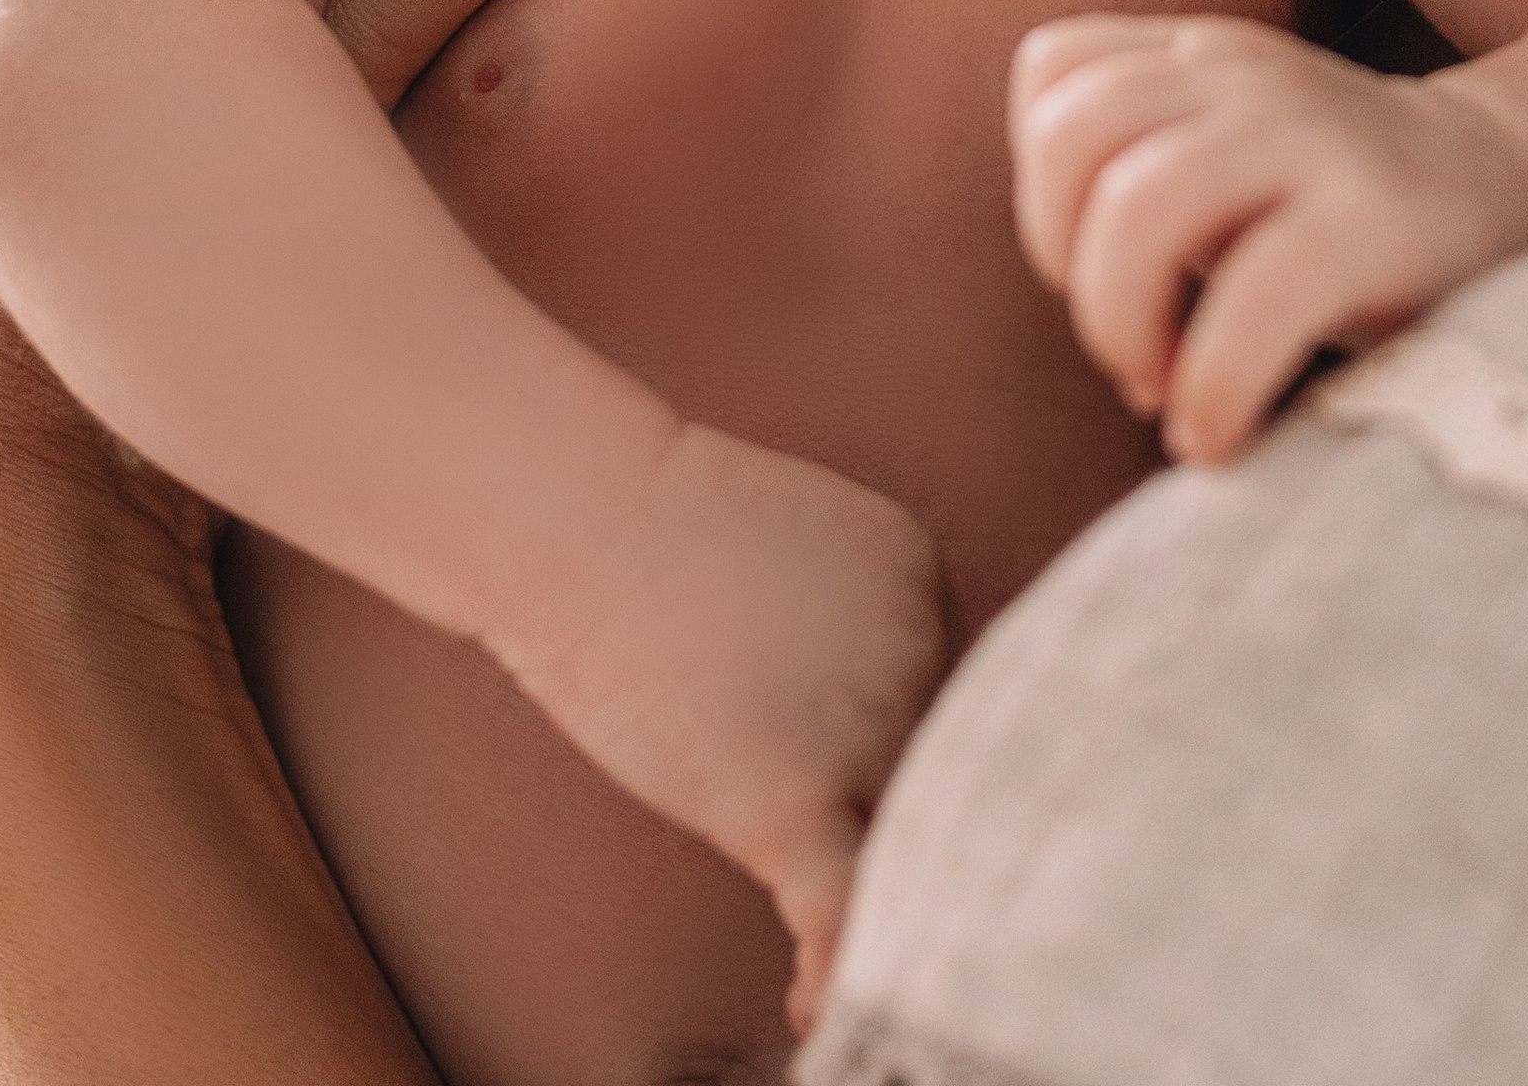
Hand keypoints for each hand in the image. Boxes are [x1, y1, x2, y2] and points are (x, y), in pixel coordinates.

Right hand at [494, 423, 952, 1040]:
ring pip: (903, 845)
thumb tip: (839, 708)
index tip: (910, 805)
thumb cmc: (648, 527)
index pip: (948, 691)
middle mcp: (916, 650)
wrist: (578, 521)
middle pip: (937, 768)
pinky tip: (812, 1006)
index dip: (922, 751)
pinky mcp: (792, 796)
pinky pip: (844, 907)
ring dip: (887, 902)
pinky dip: (840, 967)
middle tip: (910, 898)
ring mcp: (863, 725)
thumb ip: (845, 617)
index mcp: (917, 578)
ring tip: (859, 952)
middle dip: (919, 832)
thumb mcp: (789, 540)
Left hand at [1011, 15, 1527, 462]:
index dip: (1045, 188)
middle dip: (1067, 266)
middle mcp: (1242, 77)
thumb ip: (1147, 193)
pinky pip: (1253, 296)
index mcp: (1199, 57)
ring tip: (1164, 389)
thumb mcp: (1237, 165)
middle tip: (1130, 349)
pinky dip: (1210, 384)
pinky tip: (1218, 432)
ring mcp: (1311, 138)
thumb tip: (1093, 327)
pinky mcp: (1376, 220)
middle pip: (1070, 135)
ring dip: (1121, 321)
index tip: (1096, 271)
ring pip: (1138, 204)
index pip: (1054, 68)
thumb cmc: (1351, 217)